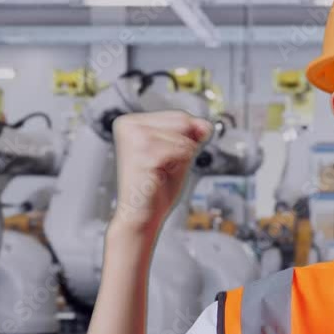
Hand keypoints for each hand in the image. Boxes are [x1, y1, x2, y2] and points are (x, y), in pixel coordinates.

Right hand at [110, 110, 211, 241]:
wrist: (142, 216)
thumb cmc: (157, 188)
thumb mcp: (180, 153)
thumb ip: (193, 134)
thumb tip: (206, 124)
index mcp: (131, 122)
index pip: (179, 116)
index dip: (185, 140)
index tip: (166, 159)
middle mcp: (128, 124)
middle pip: (182, 121)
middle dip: (183, 147)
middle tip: (163, 166)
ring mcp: (134, 137)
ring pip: (183, 136)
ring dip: (181, 157)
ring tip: (160, 171)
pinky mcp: (143, 152)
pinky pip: (182, 150)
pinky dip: (180, 164)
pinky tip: (160, 174)